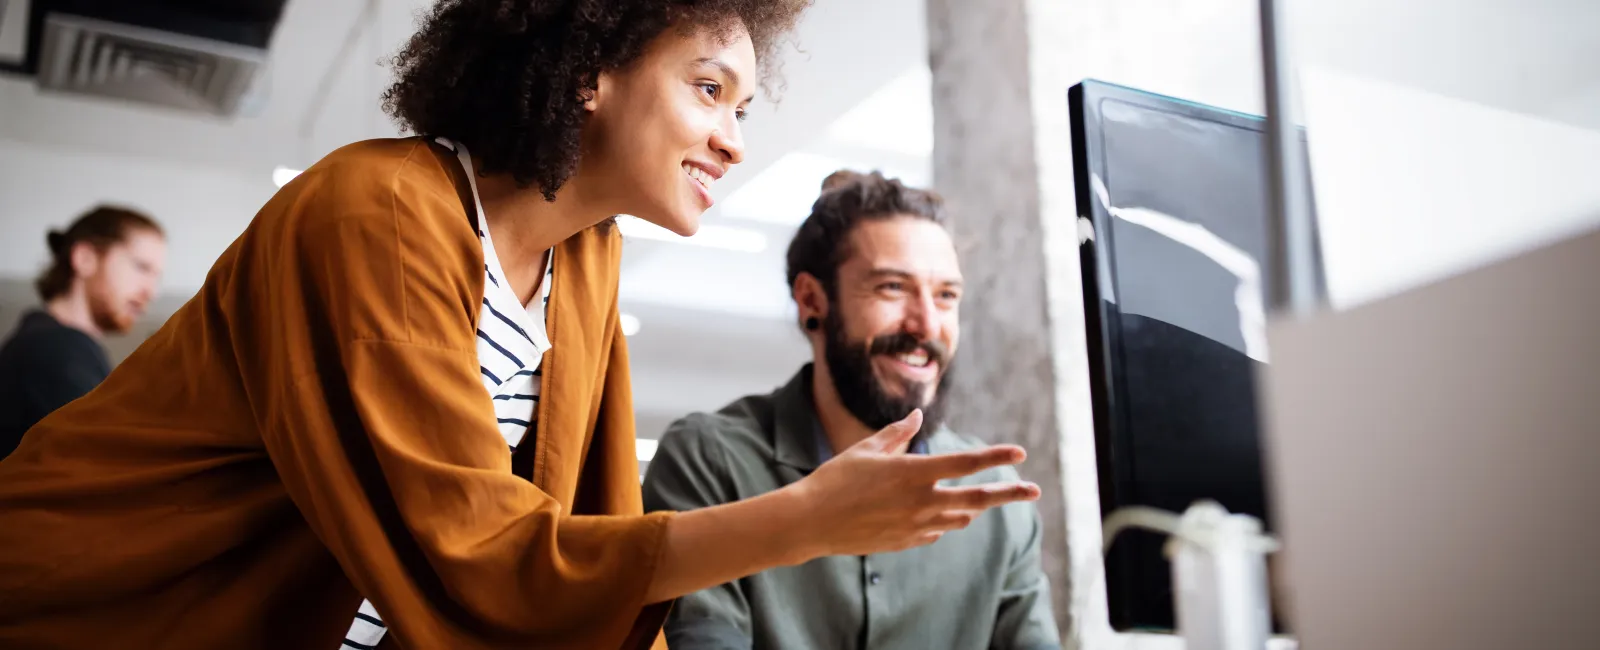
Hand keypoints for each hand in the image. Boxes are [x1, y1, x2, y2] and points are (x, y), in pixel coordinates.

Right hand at [787, 409, 1040, 558]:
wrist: (811, 522)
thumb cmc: (835, 478)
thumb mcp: (867, 449)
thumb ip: (898, 434)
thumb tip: (916, 416)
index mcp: (914, 472)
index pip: (967, 463)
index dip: (996, 456)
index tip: (1018, 452)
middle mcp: (922, 501)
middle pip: (978, 497)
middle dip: (1009, 493)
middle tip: (1035, 491)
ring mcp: (916, 526)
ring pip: (960, 517)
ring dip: (973, 507)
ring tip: (982, 500)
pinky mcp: (906, 542)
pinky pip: (935, 531)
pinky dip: (942, 522)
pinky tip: (937, 517)